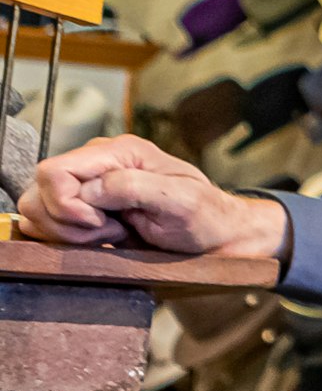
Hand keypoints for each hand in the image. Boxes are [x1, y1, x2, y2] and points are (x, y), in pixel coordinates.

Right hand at [19, 135, 290, 264]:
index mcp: (119, 151)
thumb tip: (91, 189)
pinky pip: (46, 223)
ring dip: (68, 233)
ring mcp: (86, 185)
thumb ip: (135, 187)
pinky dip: (68, 238)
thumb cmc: (205, 216)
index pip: (53, 171)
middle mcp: (96, 163)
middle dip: (69, 222)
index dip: (69, 204)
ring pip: (36, 210)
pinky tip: (103, 239)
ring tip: (110, 234)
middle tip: (110, 231)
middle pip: (38, 192)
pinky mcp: (81, 207)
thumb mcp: (182, 200)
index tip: (103, 222)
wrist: (216, 235)